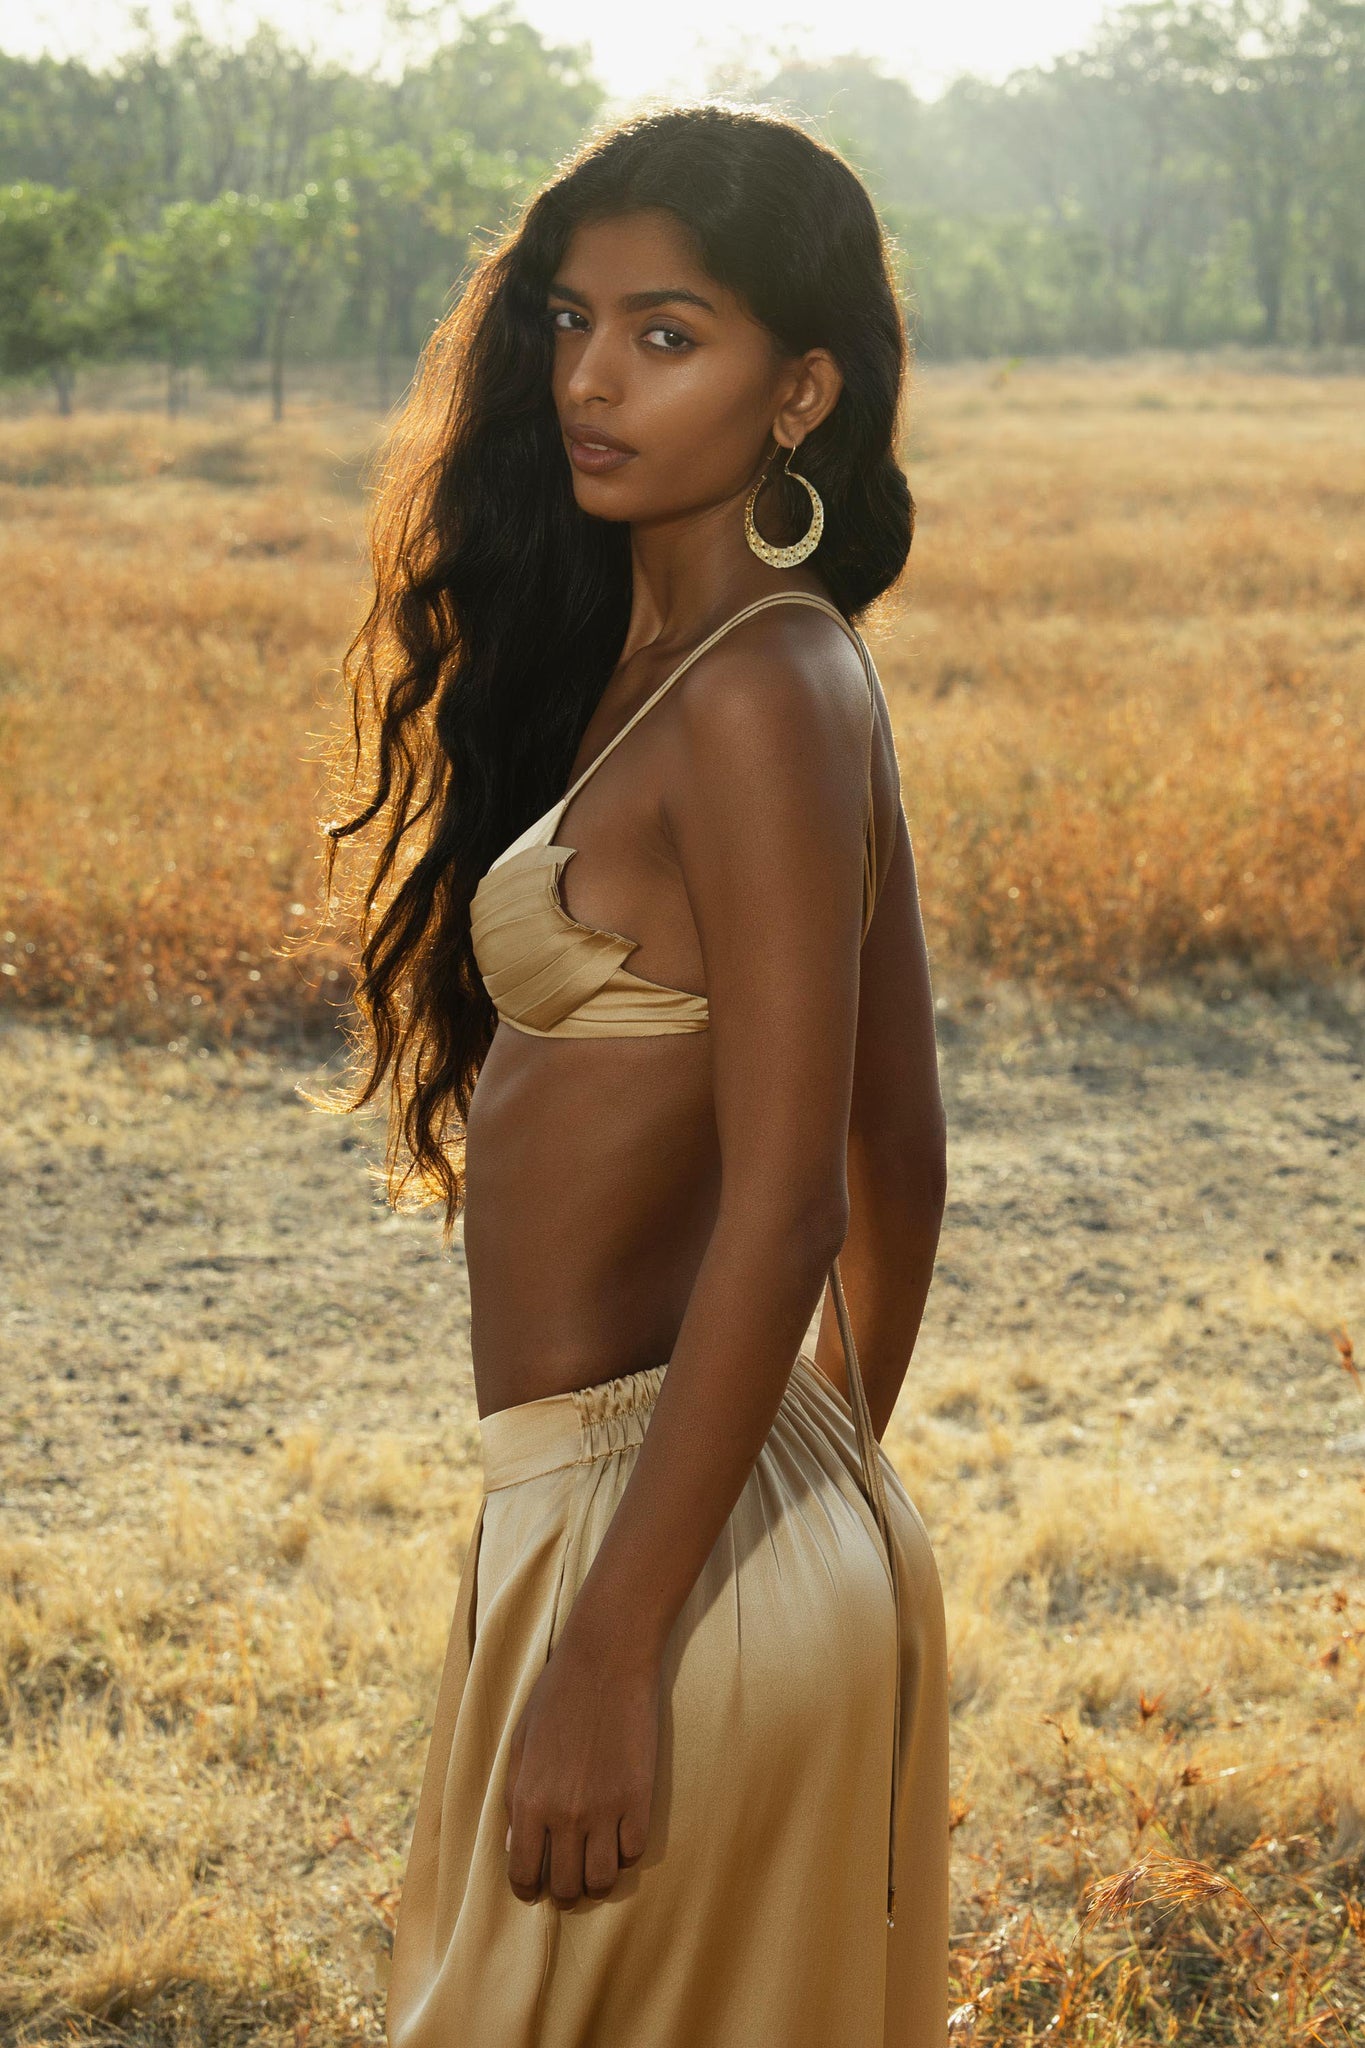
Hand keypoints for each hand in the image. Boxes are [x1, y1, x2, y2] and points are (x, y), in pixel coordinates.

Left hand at [503, 1619, 661, 1906]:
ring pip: (602, 1881)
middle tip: (569, 1877)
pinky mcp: (639, 1798)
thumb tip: (516, 1845)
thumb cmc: (556, 1697)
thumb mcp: (521, 1746)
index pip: (524, 1874)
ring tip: (596, 1863)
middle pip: (566, 1887)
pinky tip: (620, 1835)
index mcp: (529, 1801)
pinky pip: (633, 1853)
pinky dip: (626, 1852)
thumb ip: (514, 1799)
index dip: (528, 1889)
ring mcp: (605, 1809)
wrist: (605, 1662)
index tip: (535, 1887)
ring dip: (597, 1879)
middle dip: (564, 1890)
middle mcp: (564, 1814)